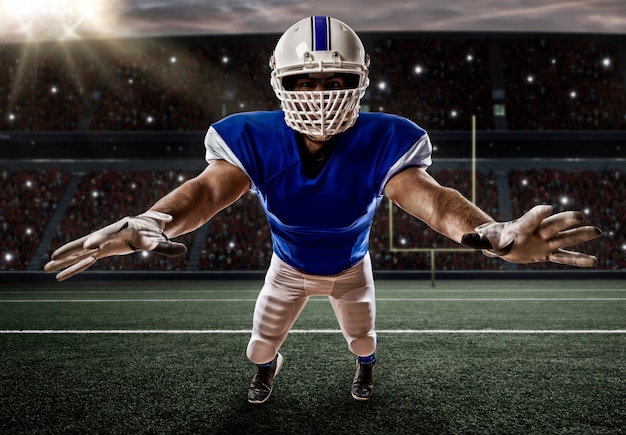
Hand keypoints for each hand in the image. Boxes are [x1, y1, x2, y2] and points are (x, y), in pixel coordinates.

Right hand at [44, 211, 187, 280]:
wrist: (145, 224)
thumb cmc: (153, 231)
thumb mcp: (161, 239)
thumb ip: (168, 245)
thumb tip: (183, 250)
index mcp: (120, 230)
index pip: (107, 235)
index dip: (98, 240)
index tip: (89, 246)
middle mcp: (107, 235)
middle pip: (87, 243)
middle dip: (71, 250)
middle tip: (55, 257)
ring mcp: (101, 244)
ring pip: (80, 252)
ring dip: (65, 261)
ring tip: (46, 268)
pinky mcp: (100, 251)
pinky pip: (84, 261)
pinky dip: (73, 268)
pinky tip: (59, 276)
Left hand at [461, 205, 601, 266]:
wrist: (501, 240)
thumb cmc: (491, 237)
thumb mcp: (484, 238)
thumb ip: (478, 238)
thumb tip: (465, 238)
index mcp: (520, 227)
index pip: (530, 219)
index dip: (538, 213)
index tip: (549, 208)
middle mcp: (536, 233)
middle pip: (552, 225)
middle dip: (565, 220)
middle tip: (580, 215)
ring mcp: (544, 242)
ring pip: (564, 239)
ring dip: (580, 235)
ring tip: (597, 231)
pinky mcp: (547, 253)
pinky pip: (564, 257)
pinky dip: (578, 260)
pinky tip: (594, 261)